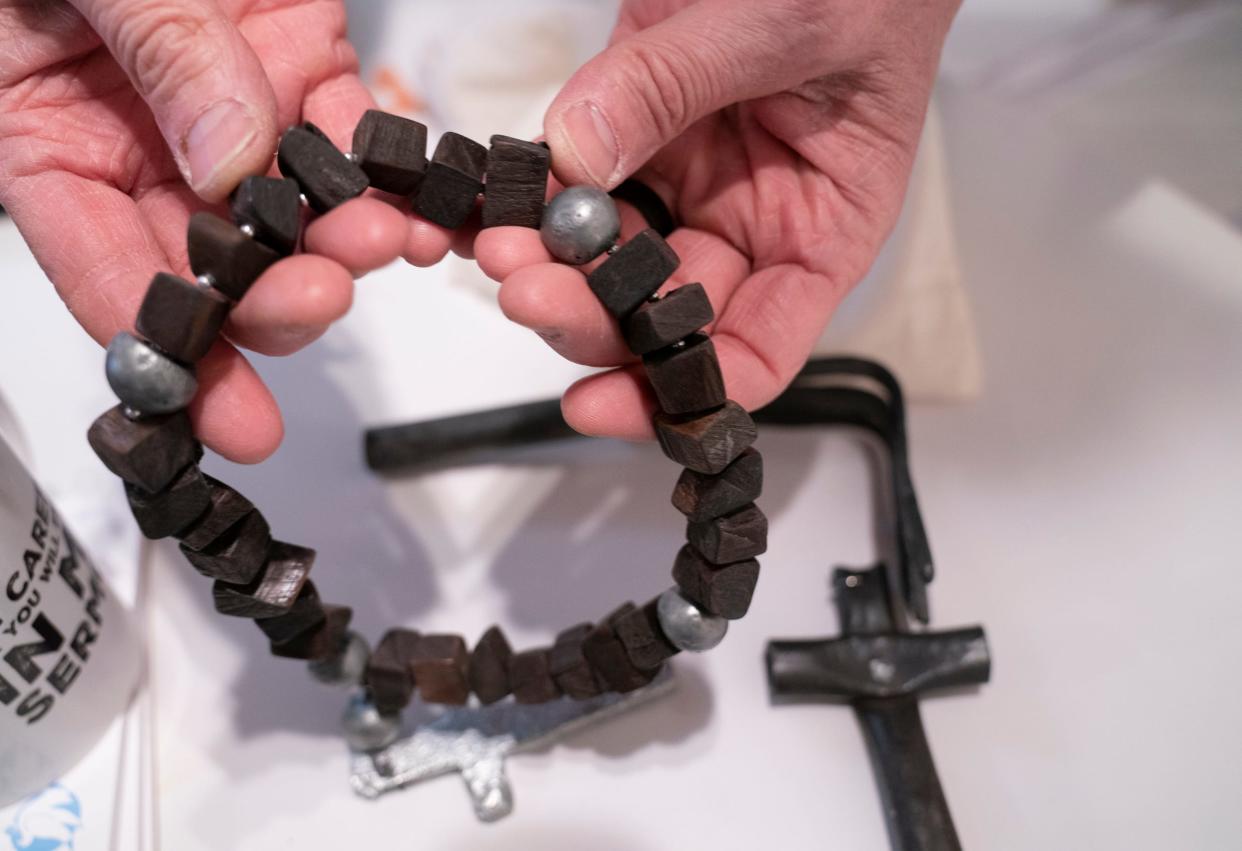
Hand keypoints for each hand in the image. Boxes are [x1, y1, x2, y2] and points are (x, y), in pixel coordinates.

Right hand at [0, 0, 453, 461]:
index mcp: (46, 140)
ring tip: (386, 239)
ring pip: (294, 209)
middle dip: (275, 297)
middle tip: (323, 299)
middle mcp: (142, 144)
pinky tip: (416, 190)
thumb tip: (226, 160)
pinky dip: (387, 162)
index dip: (167, 352)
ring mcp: (228, 110)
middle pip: (212, 261)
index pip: (101, 273)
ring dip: (345, 234)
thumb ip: (151, 49)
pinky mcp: (298, 66)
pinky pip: (350, 133)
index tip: (223, 417)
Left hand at [475, 0, 960, 438]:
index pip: (754, 349)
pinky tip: (484, 206)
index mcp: (820, 229)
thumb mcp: (793, 24)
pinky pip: (570, 179)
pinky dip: (526, 197)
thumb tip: (580, 152)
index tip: (602, 402)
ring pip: (605, 258)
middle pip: (661, 314)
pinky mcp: (634, 126)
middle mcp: (749, 219)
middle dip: (588, 319)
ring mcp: (687, 176)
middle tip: (527, 293)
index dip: (678, 393)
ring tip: (496, 245)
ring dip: (547, 264)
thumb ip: (684, 81)